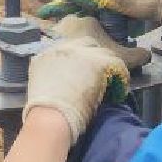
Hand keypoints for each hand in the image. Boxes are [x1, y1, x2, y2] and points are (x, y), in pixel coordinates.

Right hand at [24, 17, 144, 140]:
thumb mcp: (40, 91)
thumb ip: (52, 81)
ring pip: (104, 53)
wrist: (50, 117)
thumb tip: (66, 87)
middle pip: (87, 44)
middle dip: (95, 58)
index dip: (80, 60)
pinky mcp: (97, 62)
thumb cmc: (44, 115)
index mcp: (44, 56)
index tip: (86, 73)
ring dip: (109, 68)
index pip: (68, 49)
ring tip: (113, 84)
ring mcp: (80, 53)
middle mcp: (61, 49)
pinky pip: (118, 64)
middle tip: (102, 76)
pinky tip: (120, 91)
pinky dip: (121, 77)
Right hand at [33, 0, 161, 24]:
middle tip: (40, 17)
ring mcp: (106, 10)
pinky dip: (85, 29)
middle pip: (72, 4)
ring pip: (81, 15)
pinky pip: (95, 25)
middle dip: (56, 9)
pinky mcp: (115, 21)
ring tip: (55, 29)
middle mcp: (98, 0)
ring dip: (68, 20)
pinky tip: (80, 37)